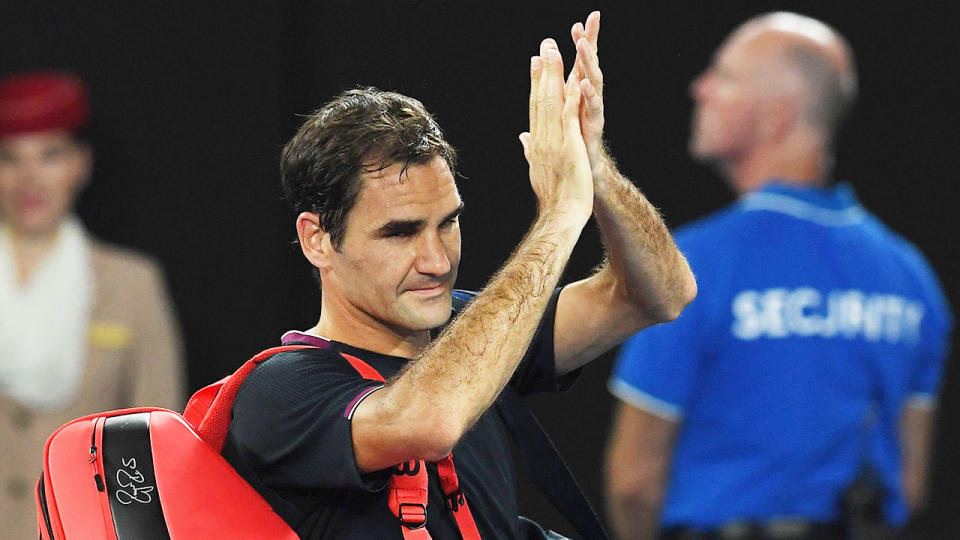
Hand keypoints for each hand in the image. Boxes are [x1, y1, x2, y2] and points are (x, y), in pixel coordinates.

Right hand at [519, 39, 592, 222]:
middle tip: (544, 45)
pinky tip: (572, 78)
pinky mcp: (569, 145)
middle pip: (540, 99)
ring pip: (552, 101)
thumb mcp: (537, 170)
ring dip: (553, 74)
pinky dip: (570, 96)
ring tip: (554, 51)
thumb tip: (523, 138)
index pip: (535, 108)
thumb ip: (530, 150)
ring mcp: (554, 140)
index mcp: (536, 143)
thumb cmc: (552, 197)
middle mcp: (541, 138)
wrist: (560, 215)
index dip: (535, 83)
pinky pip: (569, 115)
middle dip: (543, 71)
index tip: (536, 63)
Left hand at [570, 11, 603, 166]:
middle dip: (589, 43)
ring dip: (587, 62)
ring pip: (592, 81)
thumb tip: (545, 80)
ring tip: (582, 45)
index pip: (578, 63)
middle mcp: (588, 98)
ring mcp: (593, 110)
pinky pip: (592, 107)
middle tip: (588, 23)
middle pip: (589, 65)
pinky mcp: (594, 125)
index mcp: (578, 93)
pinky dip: (587, 95)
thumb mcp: (562, 113)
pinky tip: (582, 82)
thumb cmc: (575, 140)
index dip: (580, 43)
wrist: (585, 169)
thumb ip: (558, 96)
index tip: (577, 24)